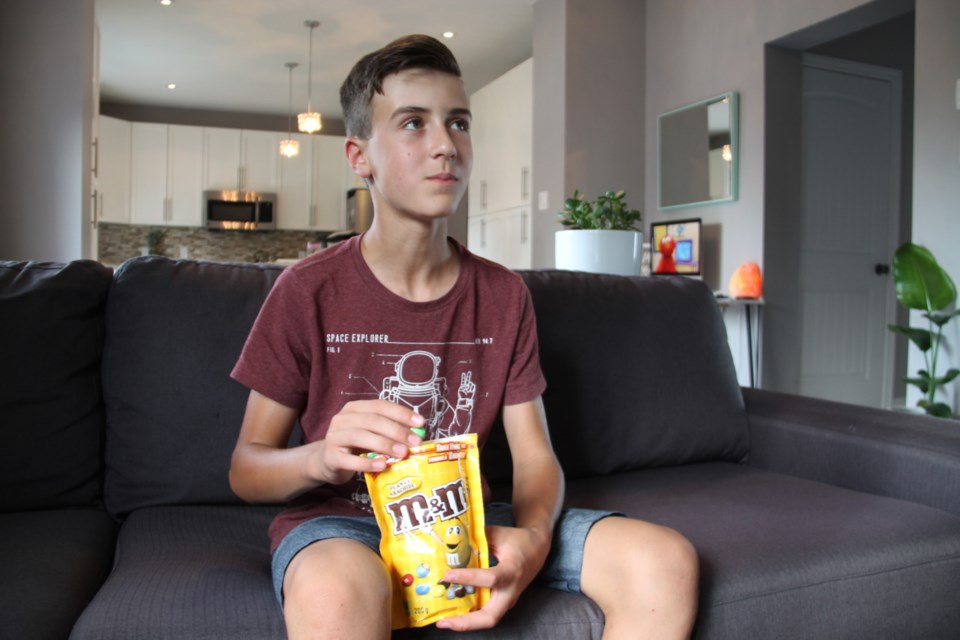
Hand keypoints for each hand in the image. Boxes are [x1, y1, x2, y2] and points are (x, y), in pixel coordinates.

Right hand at [309, 399, 423, 485]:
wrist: (327, 462)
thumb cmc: (354, 446)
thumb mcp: (370, 433)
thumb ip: (389, 430)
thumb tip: (417, 432)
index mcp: (354, 408)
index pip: (380, 405)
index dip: (401, 413)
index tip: (421, 422)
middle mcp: (342, 419)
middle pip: (372, 420)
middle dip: (396, 430)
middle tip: (415, 442)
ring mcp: (334, 437)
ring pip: (360, 436)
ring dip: (385, 444)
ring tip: (403, 453)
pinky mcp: (330, 457)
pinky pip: (350, 460)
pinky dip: (367, 463)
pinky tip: (383, 466)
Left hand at [434, 524, 550, 631]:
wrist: (537, 549)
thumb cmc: (518, 540)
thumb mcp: (498, 534)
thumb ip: (476, 539)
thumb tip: (452, 542)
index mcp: (512, 571)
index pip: (490, 579)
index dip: (468, 577)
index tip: (447, 575)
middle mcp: (510, 591)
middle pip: (490, 617)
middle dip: (466, 622)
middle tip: (443, 622)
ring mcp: (507, 600)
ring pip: (487, 620)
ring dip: (465, 623)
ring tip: (443, 621)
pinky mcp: (502, 602)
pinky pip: (486, 613)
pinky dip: (469, 617)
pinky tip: (452, 613)